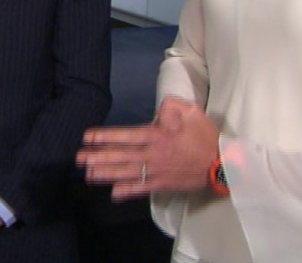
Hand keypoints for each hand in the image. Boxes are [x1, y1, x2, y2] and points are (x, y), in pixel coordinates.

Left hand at [77, 96, 217, 199]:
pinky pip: (141, 189)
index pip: (125, 136)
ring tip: (88, 174)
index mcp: (157, 136)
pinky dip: (126, 192)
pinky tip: (112, 194)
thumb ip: (171, 107)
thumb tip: (157, 112)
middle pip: (120, 156)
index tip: (87, 137)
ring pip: (126, 173)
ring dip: (105, 174)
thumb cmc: (205, 136)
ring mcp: (156, 172)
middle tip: (78, 159)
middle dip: (97, 157)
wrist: (222, 164)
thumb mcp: (191, 111)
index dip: (104, 137)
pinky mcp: (162, 185)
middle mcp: (152, 155)